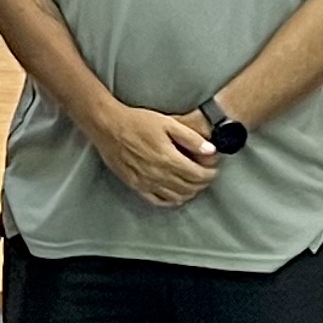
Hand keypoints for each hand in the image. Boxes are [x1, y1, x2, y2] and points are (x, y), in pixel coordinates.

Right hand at [89, 103, 219, 207]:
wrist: (108, 126)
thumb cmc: (137, 121)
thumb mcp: (168, 123)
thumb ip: (191, 138)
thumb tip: (210, 151)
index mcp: (168, 158)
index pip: (198, 175)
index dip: (210, 174)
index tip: (213, 169)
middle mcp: (158, 174)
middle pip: (189, 187)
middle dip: (202, 183)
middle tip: (206, 176)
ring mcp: (146, 182)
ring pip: (175, 196)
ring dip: (189, 192)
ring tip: (193, 184)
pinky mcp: (135, 185)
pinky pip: (157, 200)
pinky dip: (170, 200)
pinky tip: (175, 195)